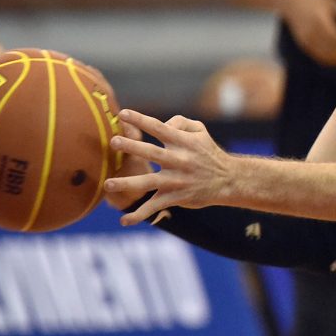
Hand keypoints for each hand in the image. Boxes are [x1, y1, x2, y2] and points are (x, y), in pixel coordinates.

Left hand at [104, 110, 233, 225]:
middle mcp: (179, 160)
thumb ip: (180, 121)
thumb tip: (161, 123)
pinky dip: (139, 214)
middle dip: (132, 147)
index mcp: (183, 142)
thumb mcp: (200, 130)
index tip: (123, 114)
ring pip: (149, 182)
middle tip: (113, 141)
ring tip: (107, 183)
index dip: (141, 120)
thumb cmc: (208, 151)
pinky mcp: (175, 197)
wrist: (227, 180)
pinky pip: (155, 207)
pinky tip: (124, 221)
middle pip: (151, 152)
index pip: (159, 127)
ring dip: (127, 183)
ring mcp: (176, 180)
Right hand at [280, 0, 335, 66]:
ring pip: (326, 53)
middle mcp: (312, 31)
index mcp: (320, 20)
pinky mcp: (304, 45)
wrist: (291, 4)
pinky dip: (330, 58)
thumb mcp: (331, 1)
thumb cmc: (315, 1)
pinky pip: (319, 55)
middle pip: (332, 47)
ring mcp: (307, 40)